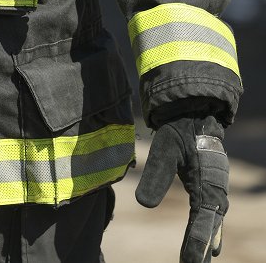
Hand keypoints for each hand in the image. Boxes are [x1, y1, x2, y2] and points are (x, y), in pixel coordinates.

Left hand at [136, 115, 228, 261]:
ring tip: (195, 261)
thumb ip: (156, 172)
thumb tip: (143, 205)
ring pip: (212, 219)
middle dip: (201, 245)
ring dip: (204, 240)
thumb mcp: (165, 146)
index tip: (191, 260)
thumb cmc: (178, 128)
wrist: (192, 111)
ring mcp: (214, 186)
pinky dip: (208, 230)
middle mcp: (215, 186)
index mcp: (207, 178)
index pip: (205, 215)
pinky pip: (210, 212)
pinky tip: (207, 249)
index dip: (199, 239)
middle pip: (211, 222)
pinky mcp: (208, 185)